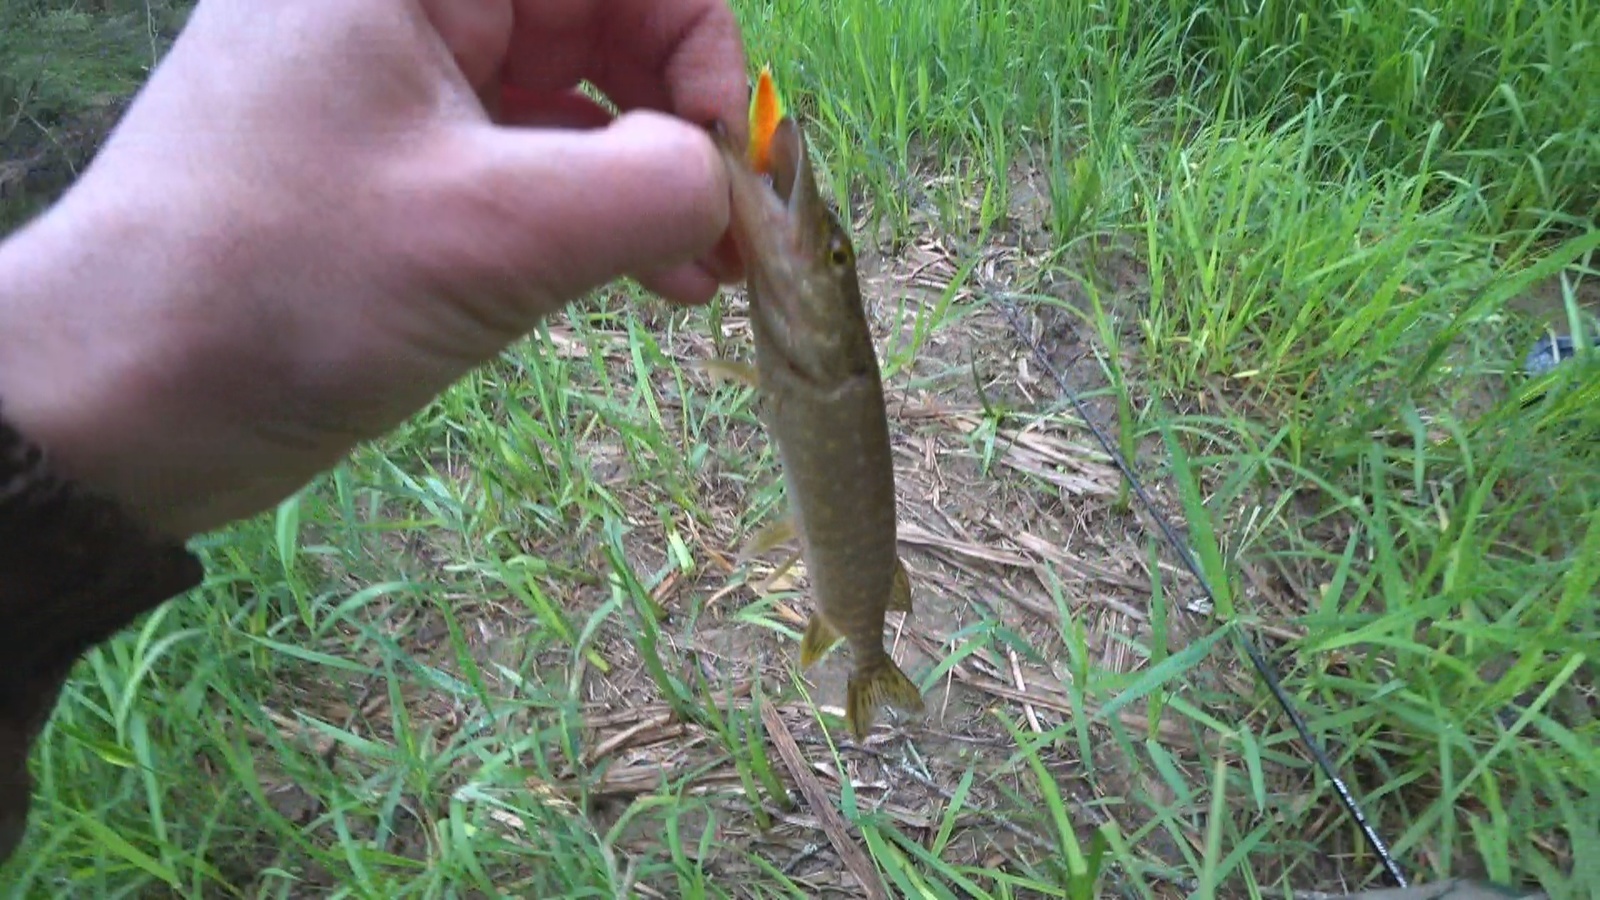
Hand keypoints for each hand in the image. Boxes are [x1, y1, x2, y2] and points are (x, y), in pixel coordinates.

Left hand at [0, 0, 749, 538]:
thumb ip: (647, 187)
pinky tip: (646, 284)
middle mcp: (406, 4)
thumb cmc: (285, 289)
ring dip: (649, 180)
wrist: (116, 406)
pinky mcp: (400, 168)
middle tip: (730, 231)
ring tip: (699, 277)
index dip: (693, 34)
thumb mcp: (491, 233)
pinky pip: (527, 160)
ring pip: (571, 95)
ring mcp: (401, 85)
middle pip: (597, 16)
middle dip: (678, 119)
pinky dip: (594, 215)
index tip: (722, 150)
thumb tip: (724, 182)